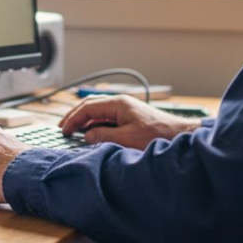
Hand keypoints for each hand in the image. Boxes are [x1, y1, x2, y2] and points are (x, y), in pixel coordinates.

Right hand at [60, 95, 200, 149]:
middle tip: (63, 128)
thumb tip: (87, 136)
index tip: (64, 131)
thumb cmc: (158, 136)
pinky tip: (93, 134)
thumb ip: (103, 136)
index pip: (87, 107)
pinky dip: (96, 124)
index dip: (73, 119)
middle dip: (75, 117)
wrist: (180, 136)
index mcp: (118, 103)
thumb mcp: (126, 139)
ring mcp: (126, 109)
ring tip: (74, 131)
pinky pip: (107, 118)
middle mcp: (121, 103)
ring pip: (99, 111)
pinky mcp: (131, 117)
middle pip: (91, 106)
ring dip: (85, 120)